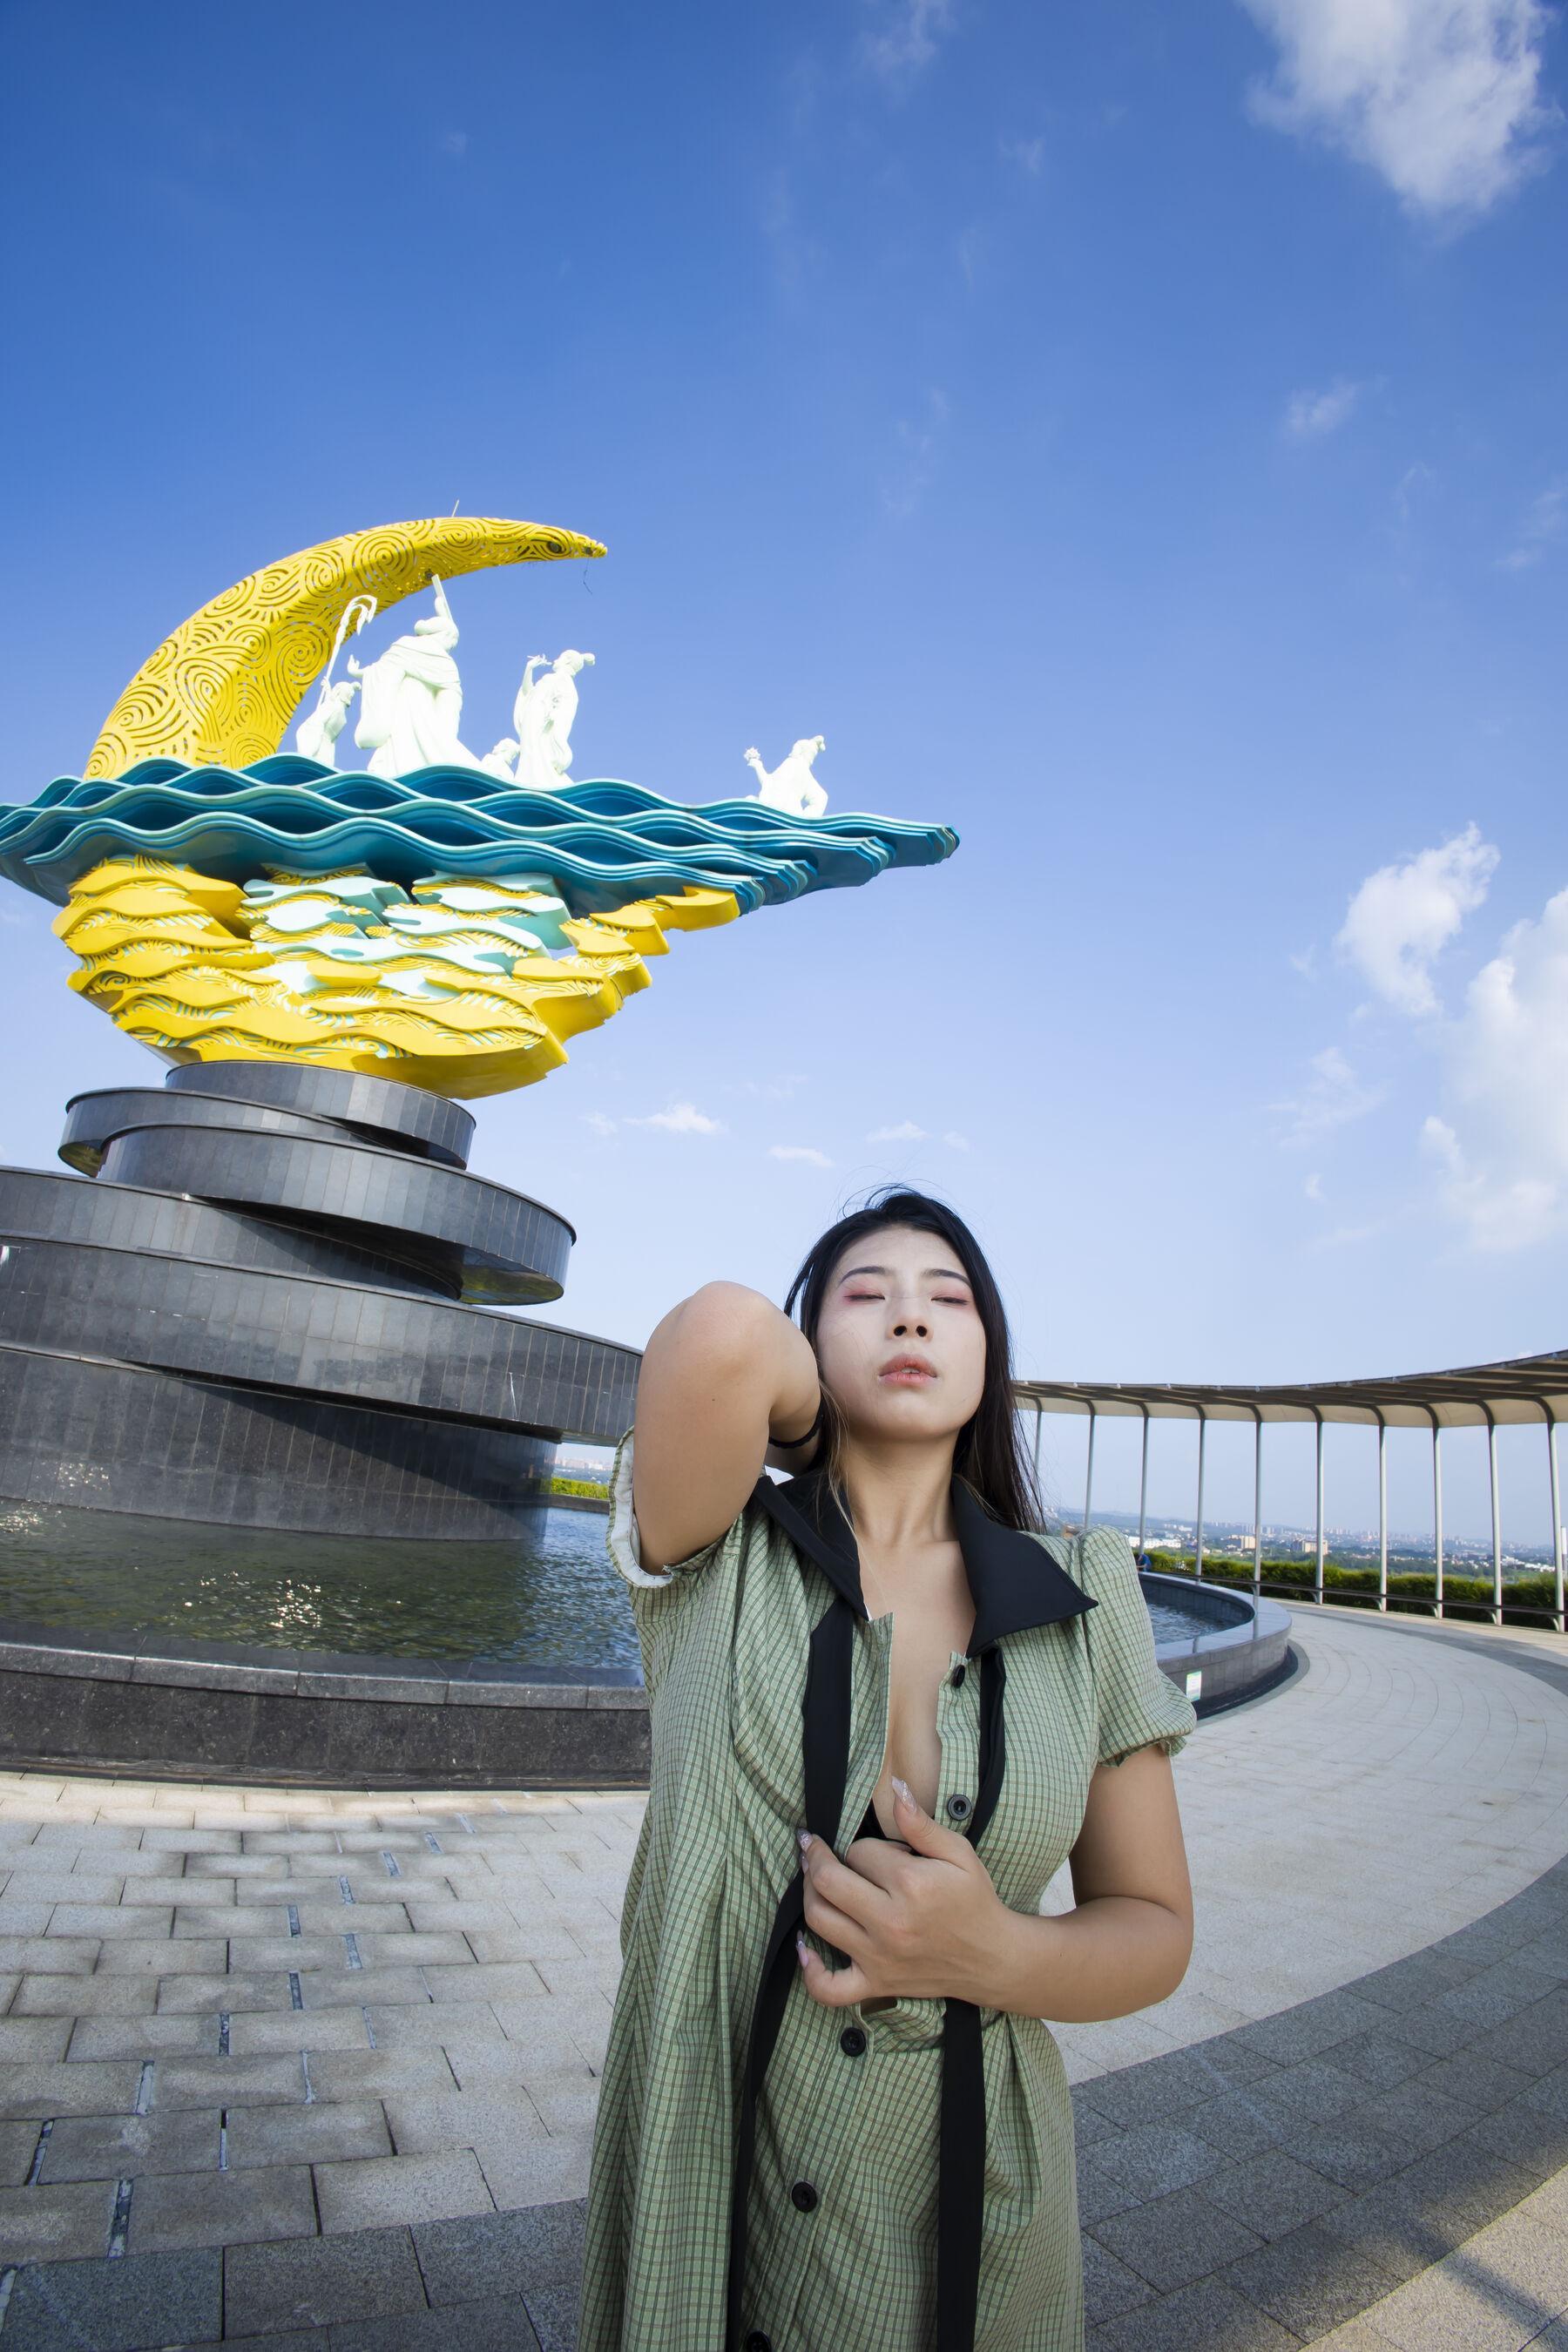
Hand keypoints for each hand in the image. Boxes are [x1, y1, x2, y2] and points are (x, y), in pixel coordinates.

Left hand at [796, 1780, 1006, 2009]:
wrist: (994, 1958)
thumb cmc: (975, 1901)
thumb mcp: (958, 1852)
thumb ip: (920, 1823)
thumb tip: (895, 1787)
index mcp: (911, 1884)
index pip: (859, 1851)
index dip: (864, 1846)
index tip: (879, 1852)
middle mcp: (890, 1922)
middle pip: (827, 1881)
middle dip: (816, 1858)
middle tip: (813, 1847)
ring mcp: (880, 1956)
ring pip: (820, 1920)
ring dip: (809, 1894)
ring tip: (814, 1880)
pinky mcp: (877, 1983)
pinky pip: (830, 1987)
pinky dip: (811, 1971)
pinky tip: (804, 1948)